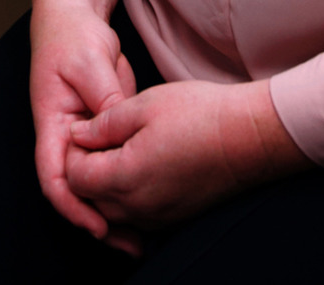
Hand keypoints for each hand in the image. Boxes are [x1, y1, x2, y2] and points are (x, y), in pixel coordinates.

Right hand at [29, 0, 138, 252]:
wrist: (76, 19)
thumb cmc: (72, 38)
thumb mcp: (89, 64)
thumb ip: (103, 99)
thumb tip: (118, 130)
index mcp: (52, 125)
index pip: (54, 176)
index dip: (73, 206)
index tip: (98, 226)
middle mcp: (65, 137)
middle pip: (76, 189)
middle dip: (98, 220)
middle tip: (130, 242)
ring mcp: (85, 136)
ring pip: (96, 183)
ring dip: (114, 209)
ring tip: (141, 237)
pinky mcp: (105, 132)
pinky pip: (113, 165)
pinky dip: (125, 185)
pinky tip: (148, 203)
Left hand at [64, 78, 309, 232]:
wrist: (249, 137)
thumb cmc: (199, 116)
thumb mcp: (142, 106)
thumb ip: (102, 124)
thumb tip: (77, 135)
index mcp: (124, 178)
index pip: (74, 177)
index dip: (73, 151)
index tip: (85, 129)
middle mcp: (138, 207)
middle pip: (90, 199)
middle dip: (85, 171)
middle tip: (97, 138)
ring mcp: (158, 217)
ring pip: (112, 211)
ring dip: (106, 186)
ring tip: (118, 151)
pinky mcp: (174, 218)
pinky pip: (137, 216)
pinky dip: (128, 198)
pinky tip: (140, 169)